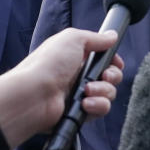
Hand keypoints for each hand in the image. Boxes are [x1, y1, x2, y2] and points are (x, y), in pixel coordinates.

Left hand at [0, 28, 123, 147]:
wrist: (34, 95)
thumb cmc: (49, 64)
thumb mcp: (73, 39)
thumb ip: (95, 38)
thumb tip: (112, 36)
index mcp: (76, 57)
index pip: (103, 59)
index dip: (113, 61)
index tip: (116, 62)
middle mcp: (79, 75)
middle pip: (110, 76)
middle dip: (112, 75)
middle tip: (104, 75)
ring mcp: (80, 94)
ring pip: (108, 93)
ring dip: (103, 91)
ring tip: (87, 91)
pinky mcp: (80, 112)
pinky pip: (100, 109)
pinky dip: (97, 106)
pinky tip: (85, 104)